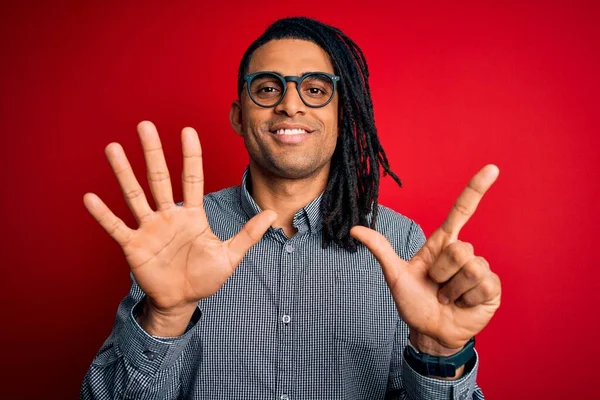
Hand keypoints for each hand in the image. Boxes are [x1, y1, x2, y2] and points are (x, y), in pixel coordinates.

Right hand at [83, 121, 275, 317]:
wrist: (182, 301)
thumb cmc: (205, 277)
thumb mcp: (230, 256)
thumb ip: (248, 234)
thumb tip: (272, 214)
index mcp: (192, 215)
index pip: (192, 178)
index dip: (190, 156)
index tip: (187, 130)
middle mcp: (169, 215)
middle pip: (159, 177)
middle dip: (153, 152)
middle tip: (145, 125)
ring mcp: (150, 228)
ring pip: (135, 195)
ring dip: (123, 173)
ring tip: (112, 148)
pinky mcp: (134, 245)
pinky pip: (117, 227)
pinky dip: (103, 214)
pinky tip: (90, 197)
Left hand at [350, 165, 500, 353]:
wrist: (430, 332)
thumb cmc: (414, 302)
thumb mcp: (395, 275)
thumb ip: (380, 249)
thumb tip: (354, 229)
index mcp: (442, 244)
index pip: (461, 212)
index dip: (475, 190)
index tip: (492, 168)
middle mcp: (463, 253)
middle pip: (458, 248)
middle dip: (441, 273)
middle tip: (435, 287)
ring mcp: (480, 270)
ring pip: (469, 267)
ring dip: (452, 289)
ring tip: (447, 298)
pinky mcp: (492, 288)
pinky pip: (482, 285)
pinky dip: (466, 299)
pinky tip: (462, 304)